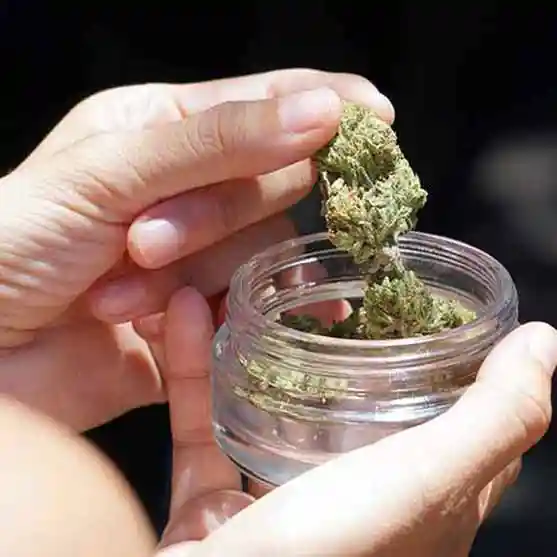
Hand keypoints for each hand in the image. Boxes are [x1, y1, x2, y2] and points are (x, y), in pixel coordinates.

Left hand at [0, 69, 393, 429]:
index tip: (379, 115)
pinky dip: (258, 313)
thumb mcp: (106, 174)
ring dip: (194, 277)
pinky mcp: (203, 316)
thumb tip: (319, 113)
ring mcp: (199, 256)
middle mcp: (189, 190)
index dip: (321, 105)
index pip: (261, 106)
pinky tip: (293, 317)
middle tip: (141, 242)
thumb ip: (216, 143)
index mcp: (161, 132)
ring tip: (123, 294)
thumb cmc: (14, 244)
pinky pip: (256, 307)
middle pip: (266, 184)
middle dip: (214, 216)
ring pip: (258, 252)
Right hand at [153, 300, 556, 555]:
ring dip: (261, 342)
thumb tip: (545, 342)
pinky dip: (195, 365)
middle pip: (356, 403)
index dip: (455, 362)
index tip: (433, 303)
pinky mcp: (214, 505)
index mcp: (417, 504)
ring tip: (254, 284)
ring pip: (273, 404)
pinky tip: (189, 311)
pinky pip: (203, 419)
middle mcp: (353, 506)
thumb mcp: (421, 484)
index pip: (459, 422)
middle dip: (343, 338)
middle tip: (331, 281)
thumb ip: (491, 420)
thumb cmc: (325, 556)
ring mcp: (278, 505)